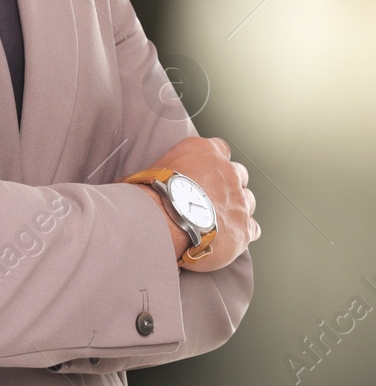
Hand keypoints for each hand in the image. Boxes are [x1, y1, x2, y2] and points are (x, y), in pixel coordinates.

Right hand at [128, 136, 257, 271]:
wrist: (164, 220)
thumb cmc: (150, 194)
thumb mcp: (148, 171)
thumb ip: (156, 172)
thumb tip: (132, 182)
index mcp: (204, 151)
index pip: (220, 147)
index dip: (215, 161)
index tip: (206, 172)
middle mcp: (226, 171)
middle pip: (239, 174)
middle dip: (229, 185)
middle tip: (210, 198)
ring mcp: (239, 199)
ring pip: (248, 200)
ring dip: (236, 208)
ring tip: (217, 220)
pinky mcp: (244, 226)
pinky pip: (253, 228)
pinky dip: (242, 232)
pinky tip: (226, 237)